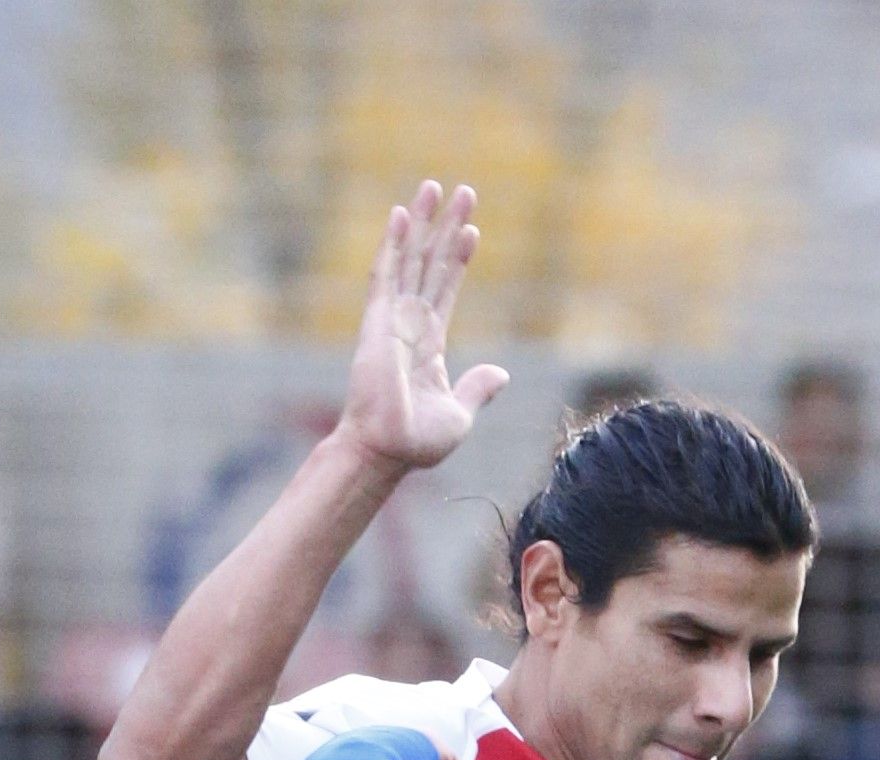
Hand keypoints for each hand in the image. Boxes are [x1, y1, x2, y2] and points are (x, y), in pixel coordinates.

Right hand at [337, 182, 509, 476]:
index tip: (472, 230)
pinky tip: (401, 215)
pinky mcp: (377, 321)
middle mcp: (408, 325)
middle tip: (463, 191)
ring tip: (434, 187)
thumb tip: (501, 374)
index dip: (458, 259)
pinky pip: (385, 274)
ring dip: (422, 223)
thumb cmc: (416, 442)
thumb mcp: (460, 414)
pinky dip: (392, 244)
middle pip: (430, 263)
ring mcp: (391, 320)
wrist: (386, 451)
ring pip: (410, 259)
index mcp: (428, 344)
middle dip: (445, 227)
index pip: (445, 289)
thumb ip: (478, 388)